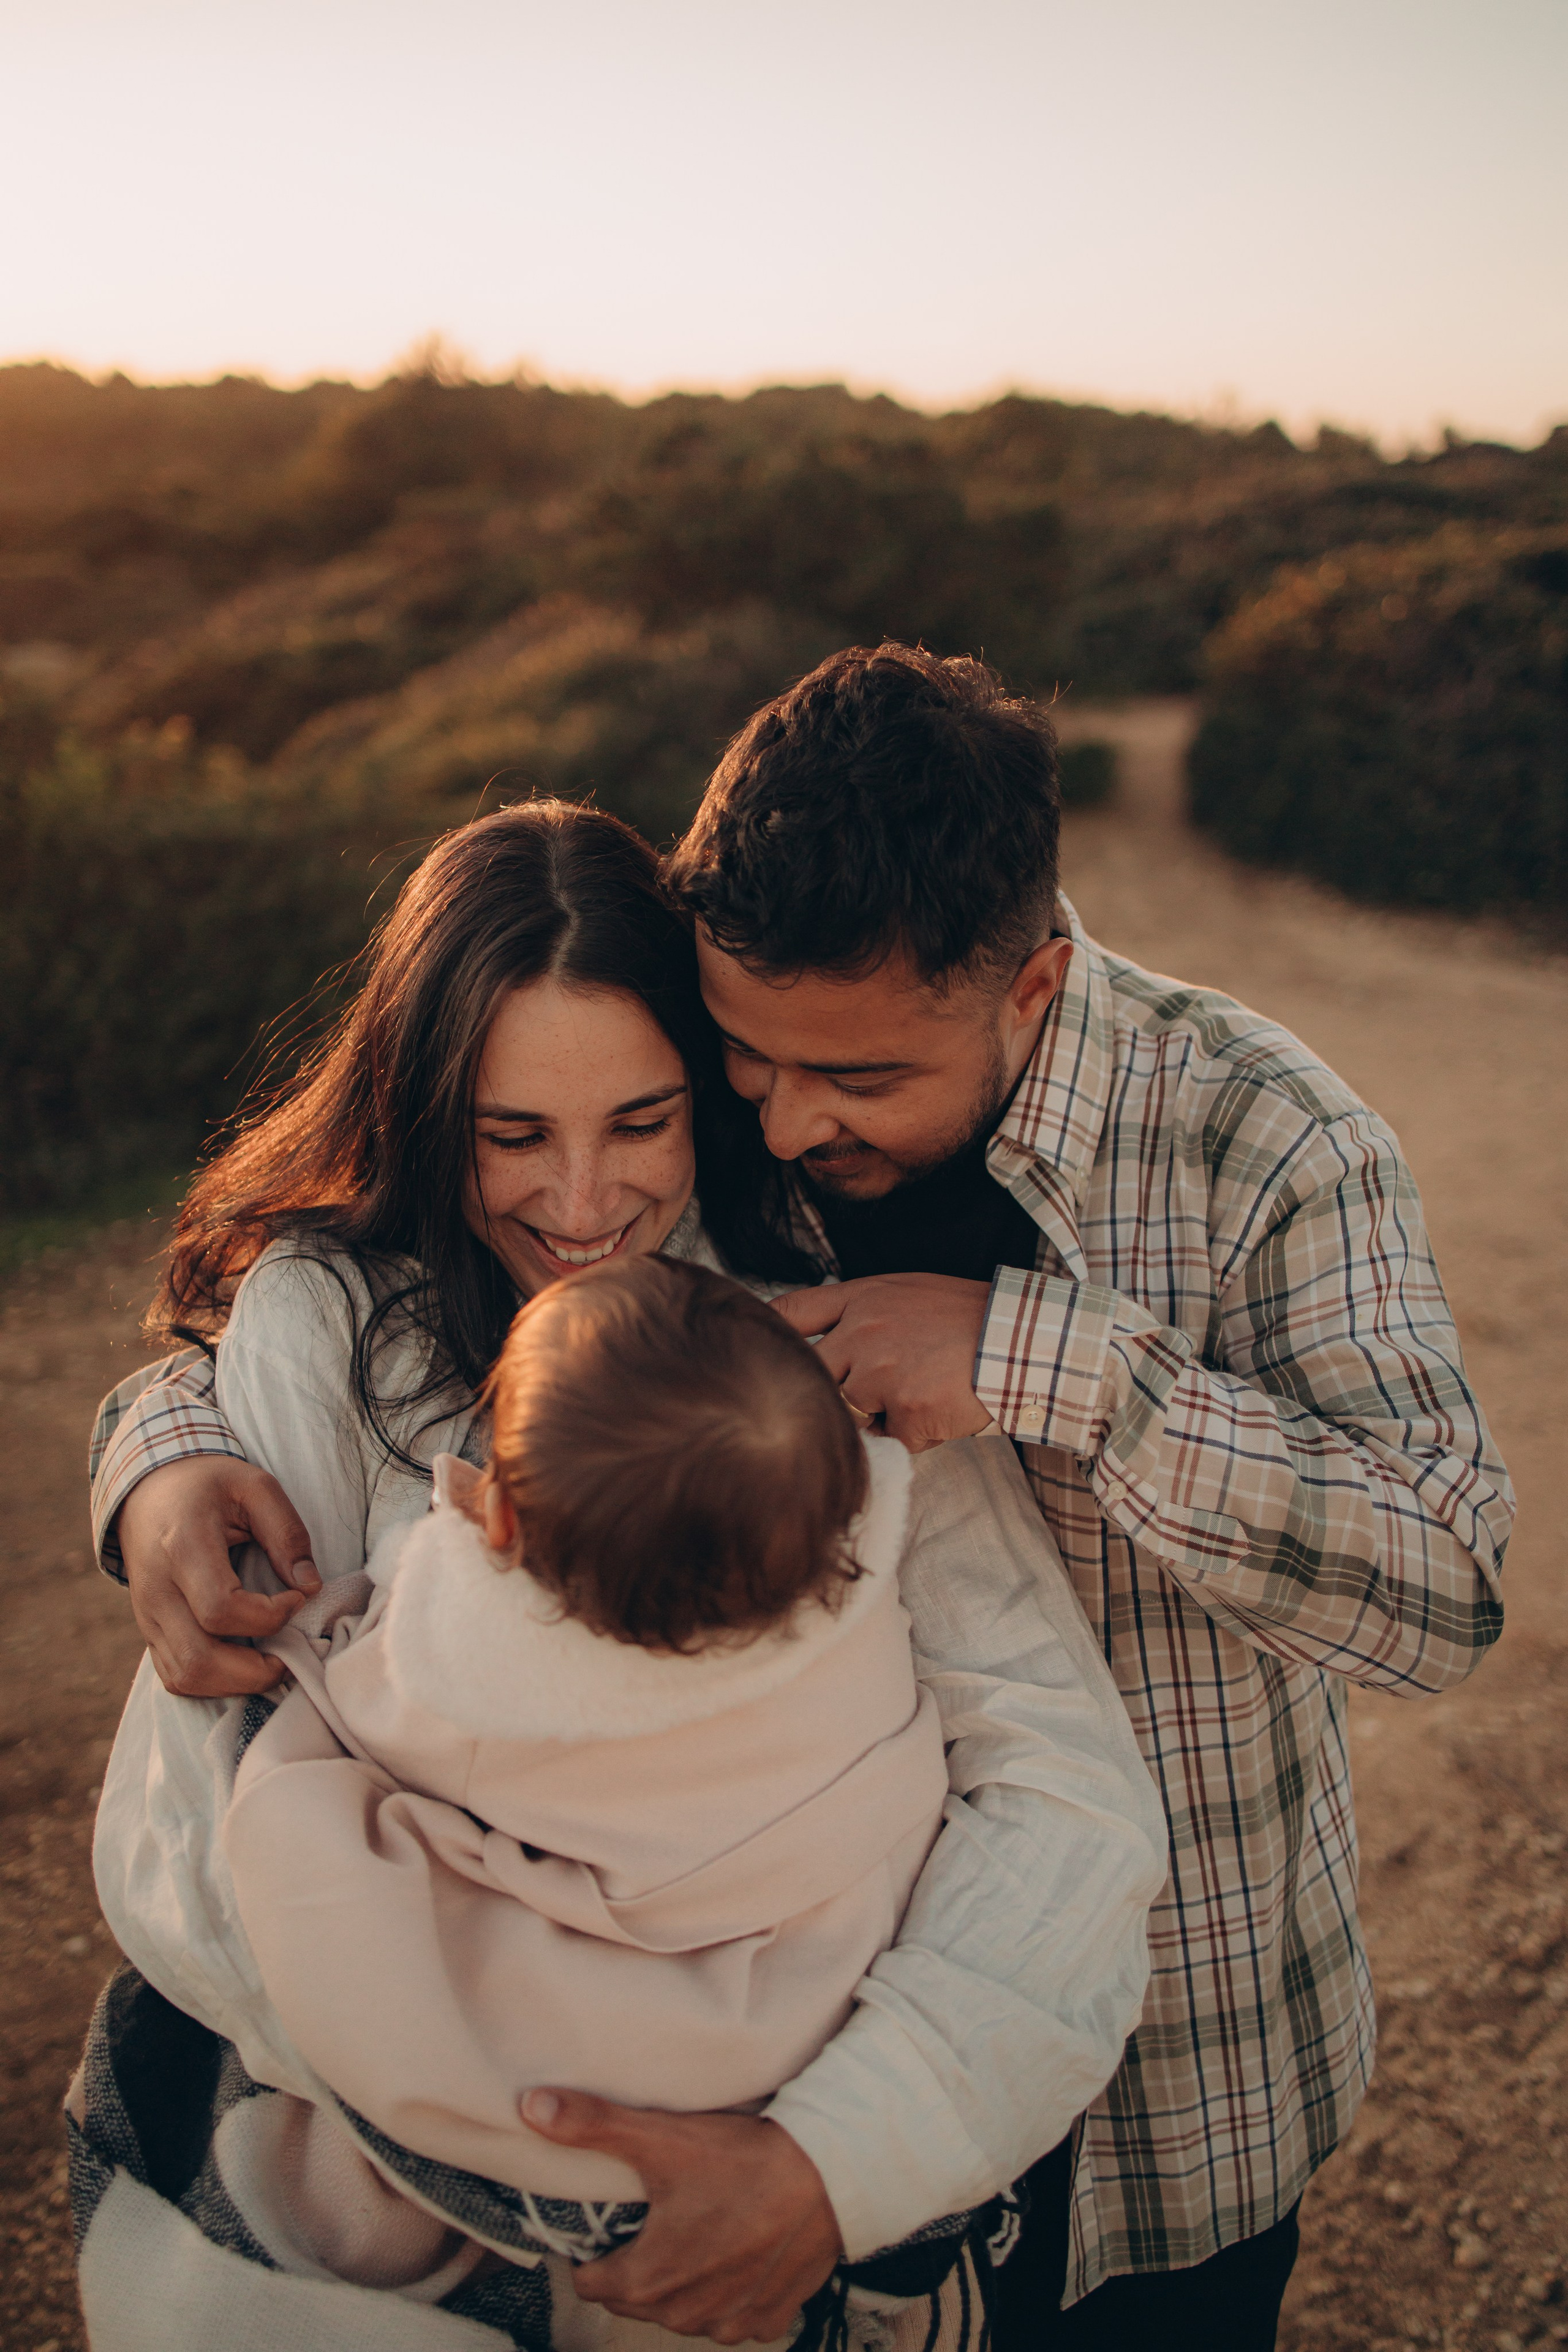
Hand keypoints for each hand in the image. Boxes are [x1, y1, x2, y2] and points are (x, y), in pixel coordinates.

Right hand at [118, 1456, 320, 1697]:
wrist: (148, 1490)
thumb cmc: (207, 1485)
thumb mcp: (255, 1487)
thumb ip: (287, 1533)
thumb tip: (310, 1586)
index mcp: (182, 1546)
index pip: (221, 1608)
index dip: (269, 1616)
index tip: (298, 1597)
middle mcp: (156, 1589)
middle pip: (199, 1659)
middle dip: (255, 1671)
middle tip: (290, 1653)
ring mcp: (147, 1615)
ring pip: (185, 1677)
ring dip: (235, 1684)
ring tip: (271, 1662)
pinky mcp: (148, 1630)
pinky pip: (174, 1676)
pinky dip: (213, 1683)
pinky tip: (243, 1662)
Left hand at [521, 2089, 841, 2341]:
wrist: (829, 2178)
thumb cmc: (743, 2160)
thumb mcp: (661, 2138)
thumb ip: (592, 2125)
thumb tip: (531, 2107)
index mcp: (647, 2280)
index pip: (590, 2283)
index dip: (595, 2252)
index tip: (612, 2222)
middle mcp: (684, 2315)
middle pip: (636, 2298)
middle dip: (638, 2265)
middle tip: (658, 2217)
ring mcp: (730, 2323)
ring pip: (684, 2310)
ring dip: (684, 2282)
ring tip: (700, 2229)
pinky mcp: (770, 2319)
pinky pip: (734, 2315)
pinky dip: (732, 2292)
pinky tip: (741, 2252)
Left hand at [774, 1275, 992, 1452]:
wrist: (1025, 1338)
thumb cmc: (968, 1318)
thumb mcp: (906, 1293)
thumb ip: (861, 1315)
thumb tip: (823, 1349)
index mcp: (862, 1298)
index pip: (791, 1314)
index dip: (767, 1335)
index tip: (758, 1352)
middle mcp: (863, 1331)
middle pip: (812, 1376)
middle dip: (834, 1391)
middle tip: (873, 1389)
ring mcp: (882, 1372)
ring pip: (851, 1414)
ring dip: (879, 1416)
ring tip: (921, 1391)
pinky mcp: (908, 1411)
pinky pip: (893, 1439)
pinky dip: (916, 1433)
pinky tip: (943, 1408)